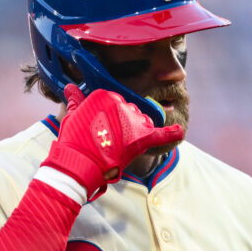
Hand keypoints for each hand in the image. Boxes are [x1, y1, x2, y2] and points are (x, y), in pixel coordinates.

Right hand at [41, 85, 183, 201]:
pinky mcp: (141, 137)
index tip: (100, 128)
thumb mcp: (72, 117)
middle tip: (108, 139)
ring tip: (120, 145)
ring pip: (141, 122)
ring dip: (136, 132)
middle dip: (122, 124)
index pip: (114, 103)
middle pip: (129, 112)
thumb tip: (71, 88)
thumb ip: (76, 101)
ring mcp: (132, 120)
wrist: (79, 162)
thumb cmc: (73, 141)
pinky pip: (160, 134)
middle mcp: (121, 104)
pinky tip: (180, 131)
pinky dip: (171, 133)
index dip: (108, 117)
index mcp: (104, 96)